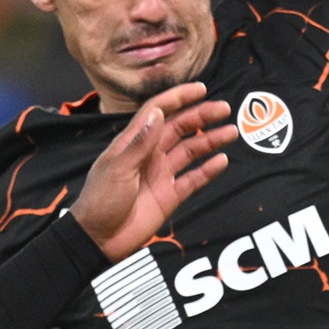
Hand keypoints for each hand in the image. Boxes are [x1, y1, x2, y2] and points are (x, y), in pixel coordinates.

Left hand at [75, 83, 236, 260]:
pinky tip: (222, 160)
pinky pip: (193, 180)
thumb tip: (158, 113)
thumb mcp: (117, 168)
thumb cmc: (99, 201)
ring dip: (210, 140)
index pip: (158, 111)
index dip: (178, 98)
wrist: (98, 239)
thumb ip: (140, 143)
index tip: (200, 89)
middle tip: (224, 109)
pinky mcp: (170, 196)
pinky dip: (208, 170)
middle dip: (202, 116)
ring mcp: (161, 175)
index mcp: (134, 142)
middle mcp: (150, 155)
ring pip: (191, 151)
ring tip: (230, 132)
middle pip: (180, 128)